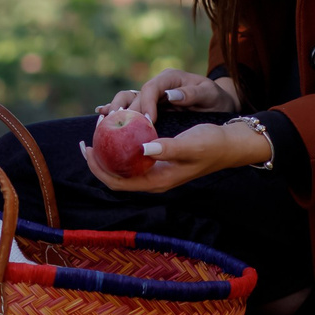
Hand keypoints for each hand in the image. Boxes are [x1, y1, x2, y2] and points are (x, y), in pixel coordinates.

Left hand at [79, 118, 273, 193]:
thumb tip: (142, 149)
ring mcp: (155, 173)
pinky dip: (120, 148)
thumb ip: (167, 148)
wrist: (228, 145)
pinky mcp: (158, 163)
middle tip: (86, 140)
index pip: (119, 183)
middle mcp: (153, 180)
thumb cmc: (211, 144)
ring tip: (97, 134)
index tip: (89, 149)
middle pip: (116, 178)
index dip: (99, 169)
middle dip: (98, 162)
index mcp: (158, 182)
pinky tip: (116, 132)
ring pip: (122, 168)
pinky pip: (131, 159)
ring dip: (107, 154)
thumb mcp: (190, 144)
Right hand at [100, 67, 240, 122]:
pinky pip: (129, 106)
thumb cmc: (215, 98)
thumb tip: (169, 95)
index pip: (152, 88)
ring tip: (104, 122)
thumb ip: (191, 94)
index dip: (146, 103)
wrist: (218, 102)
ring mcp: (151, 95)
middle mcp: (157, 85)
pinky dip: (115, 109)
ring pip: (127, 98)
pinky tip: (100, 114)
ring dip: (116, 109)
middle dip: (126, 111)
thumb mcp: (209, 94)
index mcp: (170, 78)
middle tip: (119, 127)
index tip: (147, 121)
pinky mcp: (149, 105)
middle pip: (135, 95)